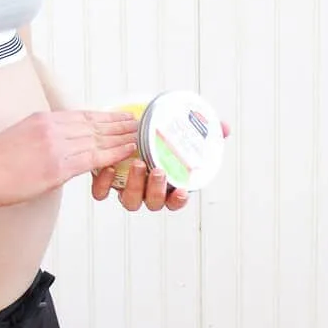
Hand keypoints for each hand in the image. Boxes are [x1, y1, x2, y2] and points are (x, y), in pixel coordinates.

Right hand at [0, 110, 138, 211]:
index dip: (102, 116)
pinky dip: (113, 153)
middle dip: (116, 123)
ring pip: (96, 139)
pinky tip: (126, 152)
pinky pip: (92, 158)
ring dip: (120, 137)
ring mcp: (55, 146)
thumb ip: (42, 138)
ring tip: (138, 135)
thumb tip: (60, 146)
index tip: (117, 115)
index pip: (79, 115)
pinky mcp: (57, 166)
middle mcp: (51, 127)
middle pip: (92, 124)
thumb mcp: (19, 138)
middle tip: (136, 121)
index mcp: (41, 119)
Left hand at [92, 120, 230, 211]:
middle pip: (153, 203)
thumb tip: (225, 128)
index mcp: (166, 183)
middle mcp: (147, 190)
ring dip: (135, 186)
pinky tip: (110, 167)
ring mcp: (126, 186)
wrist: (124, 124)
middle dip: (156, 190)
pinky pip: (102, 192)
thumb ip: (204, 130)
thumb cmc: (157, 131)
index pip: (174, 201)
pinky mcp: (105, 180)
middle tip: (158, 170)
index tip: (182, 190)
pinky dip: (105, 184)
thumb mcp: (181, 129)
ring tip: (137, 163)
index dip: (178, 201)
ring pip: (130, 201)